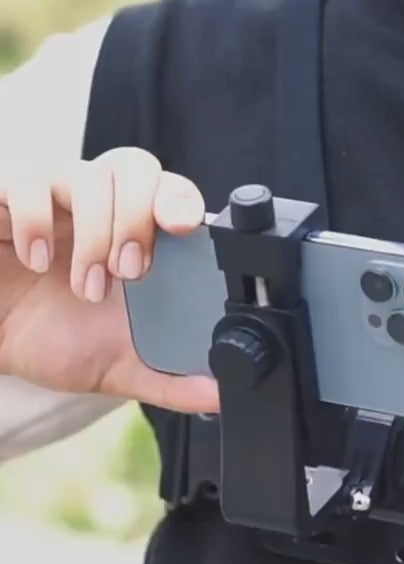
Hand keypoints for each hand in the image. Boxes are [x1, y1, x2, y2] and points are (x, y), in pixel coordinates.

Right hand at [0, 147, 218, 412]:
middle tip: (131, 273)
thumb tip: (221, 395)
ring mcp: (54, 199)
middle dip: (140, 219)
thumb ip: (169, 380)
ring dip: (95, 233)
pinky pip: (28, 184)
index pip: (170, 192)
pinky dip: (36, 221)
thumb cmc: (50, 339)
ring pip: (89, 175)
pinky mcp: (8, 199)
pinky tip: (36, 261)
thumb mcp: (114, 368)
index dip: (181, 200)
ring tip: (87, 287)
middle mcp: (100, 208)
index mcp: (135, 238)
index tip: (183, 230)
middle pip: (137, 168)